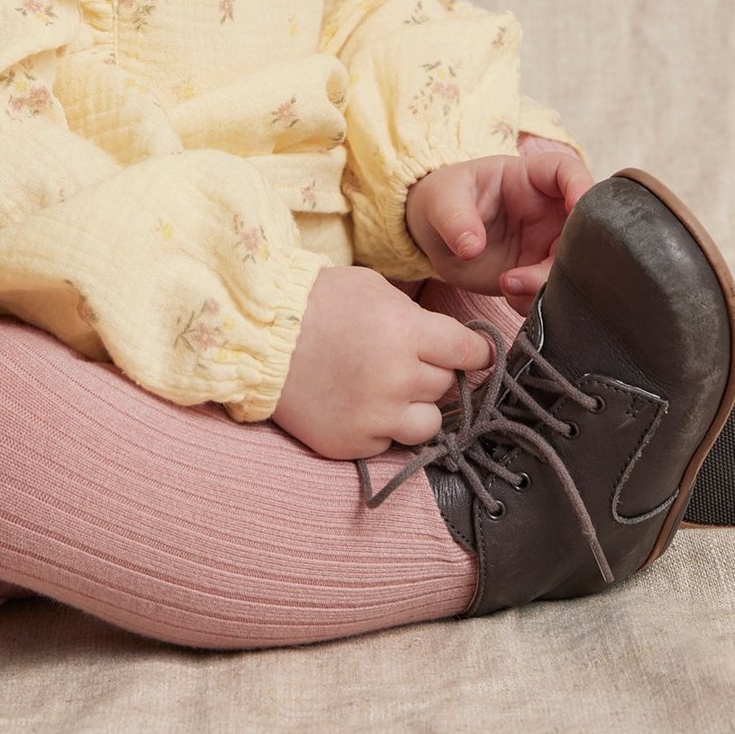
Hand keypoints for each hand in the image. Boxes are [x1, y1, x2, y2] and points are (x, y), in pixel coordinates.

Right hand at [271, 264, 494, 460]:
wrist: (258, 336)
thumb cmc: (318, 302)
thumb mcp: (375, 289)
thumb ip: (416, 317)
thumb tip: (452, 342)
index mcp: (407, 333)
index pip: (470, 352)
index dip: (476, 352)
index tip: (474, 354)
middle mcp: (397, 379)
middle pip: (447, 385)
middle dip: (435, 372)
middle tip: (407, 360)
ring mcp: (374, 417)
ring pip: (430, 423)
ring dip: (417, 407)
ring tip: (390, 389)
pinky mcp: (352, 444)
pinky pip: (391, 444)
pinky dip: (383, 427)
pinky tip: (360, 403)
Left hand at [404, 136, 591, 315]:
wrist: (434, 236)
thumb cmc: (443, 201)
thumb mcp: (442, 200)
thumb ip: (456, 218)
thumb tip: (471, 246)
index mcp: (529, 178)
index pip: (566, 171)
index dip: (580, 186)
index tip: (578, 206)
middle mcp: (547, 212)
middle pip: (580, 227)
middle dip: (569, 253)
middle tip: (531, 271)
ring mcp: (544, 245)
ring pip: (570, 265)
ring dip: (548, 282)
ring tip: (510, 285)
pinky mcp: (535, 274)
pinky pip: (550, 291)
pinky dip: (536, 300)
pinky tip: (509, 295)